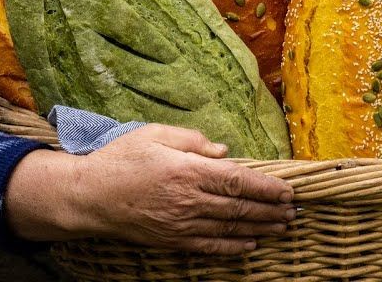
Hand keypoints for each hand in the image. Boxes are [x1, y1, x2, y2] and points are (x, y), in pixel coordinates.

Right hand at [6, 124, 294, 254]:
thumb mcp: (155, 134)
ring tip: (281, 227)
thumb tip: (224, 152)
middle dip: (270, 210)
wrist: (88, 197)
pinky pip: (209, 246)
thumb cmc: (121, 159)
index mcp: (188, 170)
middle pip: (240, 207)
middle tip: (293, 211)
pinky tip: (249, 245)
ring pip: (229, 228)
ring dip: (259, 228)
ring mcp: (180, 224)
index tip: (287, 191)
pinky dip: (232, 247)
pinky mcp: (171, 240)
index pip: (239, 181)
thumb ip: (193, 141)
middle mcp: (188, 200)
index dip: (267, 188)